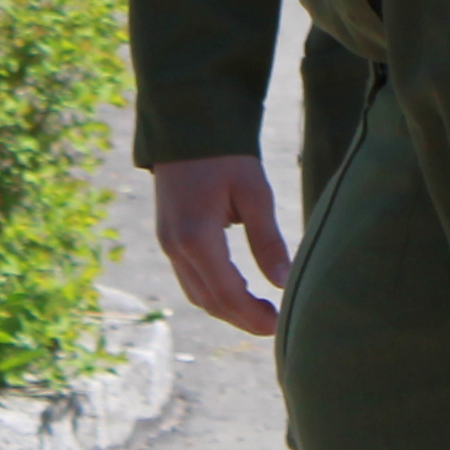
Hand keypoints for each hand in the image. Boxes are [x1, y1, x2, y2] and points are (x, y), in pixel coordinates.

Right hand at [150, 154, 289, 336]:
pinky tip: (238, 289)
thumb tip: (283, 282)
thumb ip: (267, 239)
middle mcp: (175, 246)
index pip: (226, 293)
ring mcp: (167, 243)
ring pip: (196, 293)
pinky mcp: (167, 237)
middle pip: (209, 301)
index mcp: (197, 236)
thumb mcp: (254, 192)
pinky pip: (189, 278)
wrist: (188, 124)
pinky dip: (213, 291)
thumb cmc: (226, 155)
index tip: (279, 326)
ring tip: (260, 311)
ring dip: (226, 308)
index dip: (252, 316)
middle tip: (274, 325)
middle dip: (241, 318)